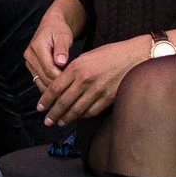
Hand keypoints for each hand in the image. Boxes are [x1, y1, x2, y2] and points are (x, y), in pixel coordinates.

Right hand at [24, 1, 79, 94]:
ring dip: (53, 87)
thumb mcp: (64, 36)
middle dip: (58, 84)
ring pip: (41, 82)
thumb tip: (61, 62)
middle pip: (44, 77)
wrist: (51, 25)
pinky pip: (39, 81)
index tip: (74, 80)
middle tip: (73, 86)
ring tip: (67, 88)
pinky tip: (59, 87)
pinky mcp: (31, 66)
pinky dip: (49, 86)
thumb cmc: (58, 29)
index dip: (62, 77)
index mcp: (37, 47)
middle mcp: (29, 55)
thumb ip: (62, 49)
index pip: (49, 69)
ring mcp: (29, 62)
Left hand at [39, 35, 153, 128]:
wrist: (135, 56)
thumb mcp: (87, 56)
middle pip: (64, 102)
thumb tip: (62, 83)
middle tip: (47, 121)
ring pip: (77, 109)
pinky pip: (92, 111)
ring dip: (67, 118)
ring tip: (60, 122)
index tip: (40, 107)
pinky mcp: (109, 98)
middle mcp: (85, 80)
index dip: (46, 100)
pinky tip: (79, 117)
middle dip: (53, 113)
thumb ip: (73, 69)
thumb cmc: (111, 54)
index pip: (55, 88)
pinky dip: (83, 116)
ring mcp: (97, 90)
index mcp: (77, 67)